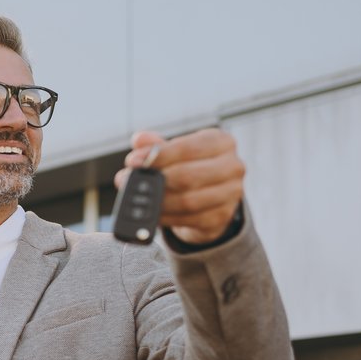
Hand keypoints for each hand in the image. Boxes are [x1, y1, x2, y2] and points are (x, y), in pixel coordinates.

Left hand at [116, 128, 244, 244]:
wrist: (212, 198)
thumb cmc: (190, 168)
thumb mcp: (175, 152)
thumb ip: (156, 145)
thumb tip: (139, 140)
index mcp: (221, 142)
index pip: (188, 148)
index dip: (158, 156)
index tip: (133, 161)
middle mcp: (233, 166)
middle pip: (188, 176)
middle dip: (155, 181)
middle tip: (128, 183)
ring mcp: (231, 194)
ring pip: (188, 201)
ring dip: (158, 202)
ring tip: (138, 200)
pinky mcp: (222, 217)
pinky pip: (189, 220)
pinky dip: (166, 218)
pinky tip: (152, 214)